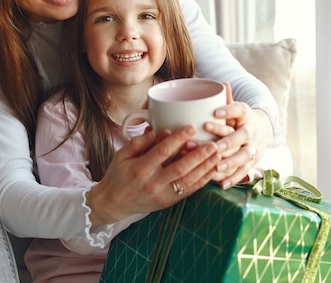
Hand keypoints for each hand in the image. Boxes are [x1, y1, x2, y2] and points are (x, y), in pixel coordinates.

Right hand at [86, 125, 220, 225]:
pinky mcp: (168, 203)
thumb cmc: (118, 175)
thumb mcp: (122, 154)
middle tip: (213, 143)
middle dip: (199, 155)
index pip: (162, 151)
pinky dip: (202, 181)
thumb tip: (159, 131)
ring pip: (188, 181)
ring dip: (205, 168)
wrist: (112, 203)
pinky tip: (212, 171)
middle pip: (180, 167)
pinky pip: (188, 191)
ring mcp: (162, 195)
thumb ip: (140, 142)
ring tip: (217, 155)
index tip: (191, 127)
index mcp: (140, 169)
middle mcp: (152, 183)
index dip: (178, 139)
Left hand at [203, 82, 273, 188]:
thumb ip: (227, 99)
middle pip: (241, 136)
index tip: (215, 111)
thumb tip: (220, 83)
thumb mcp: (236, 107)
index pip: (239, 110)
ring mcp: (254, 147)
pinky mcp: (253, 161)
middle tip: (215, 146)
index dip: (229, 110)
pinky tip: (222, 184)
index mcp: (246, 115)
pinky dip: (233, 178)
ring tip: (217, 166)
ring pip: (243, 156)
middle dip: (228, 141)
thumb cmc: (241, 118)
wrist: (264, 129)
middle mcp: (251, 131)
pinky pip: (243, 171)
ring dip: (230, 162)